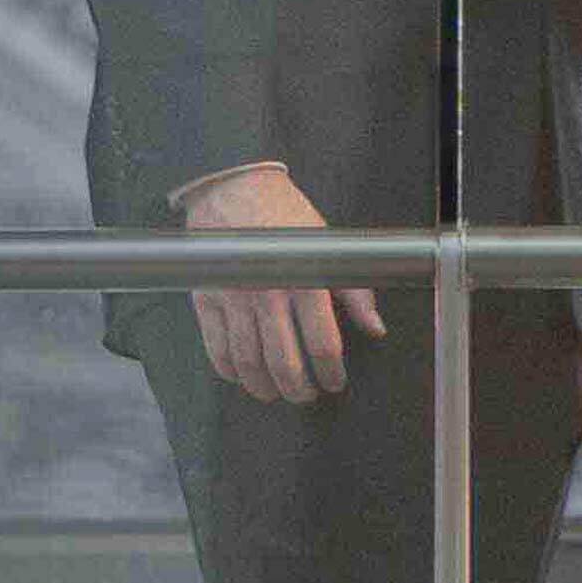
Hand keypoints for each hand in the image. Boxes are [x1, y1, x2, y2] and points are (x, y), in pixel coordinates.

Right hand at [181, 166, 384, 402]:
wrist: (233, 187)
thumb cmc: (283, 213)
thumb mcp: (328, 246)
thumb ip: (354, 291)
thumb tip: (374, 328)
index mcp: (303, 279)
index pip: (322, 344)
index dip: (331, 373)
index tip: (334, 381)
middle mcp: (267, 293)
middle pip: (284, 363)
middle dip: (298, 389)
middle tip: (306, 395)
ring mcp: (234, 299)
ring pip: (249, 363)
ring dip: (264, 387)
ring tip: (276, 393)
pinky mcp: (207, 300)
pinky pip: (216, 349)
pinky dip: (229, 370)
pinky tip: (241, 375)